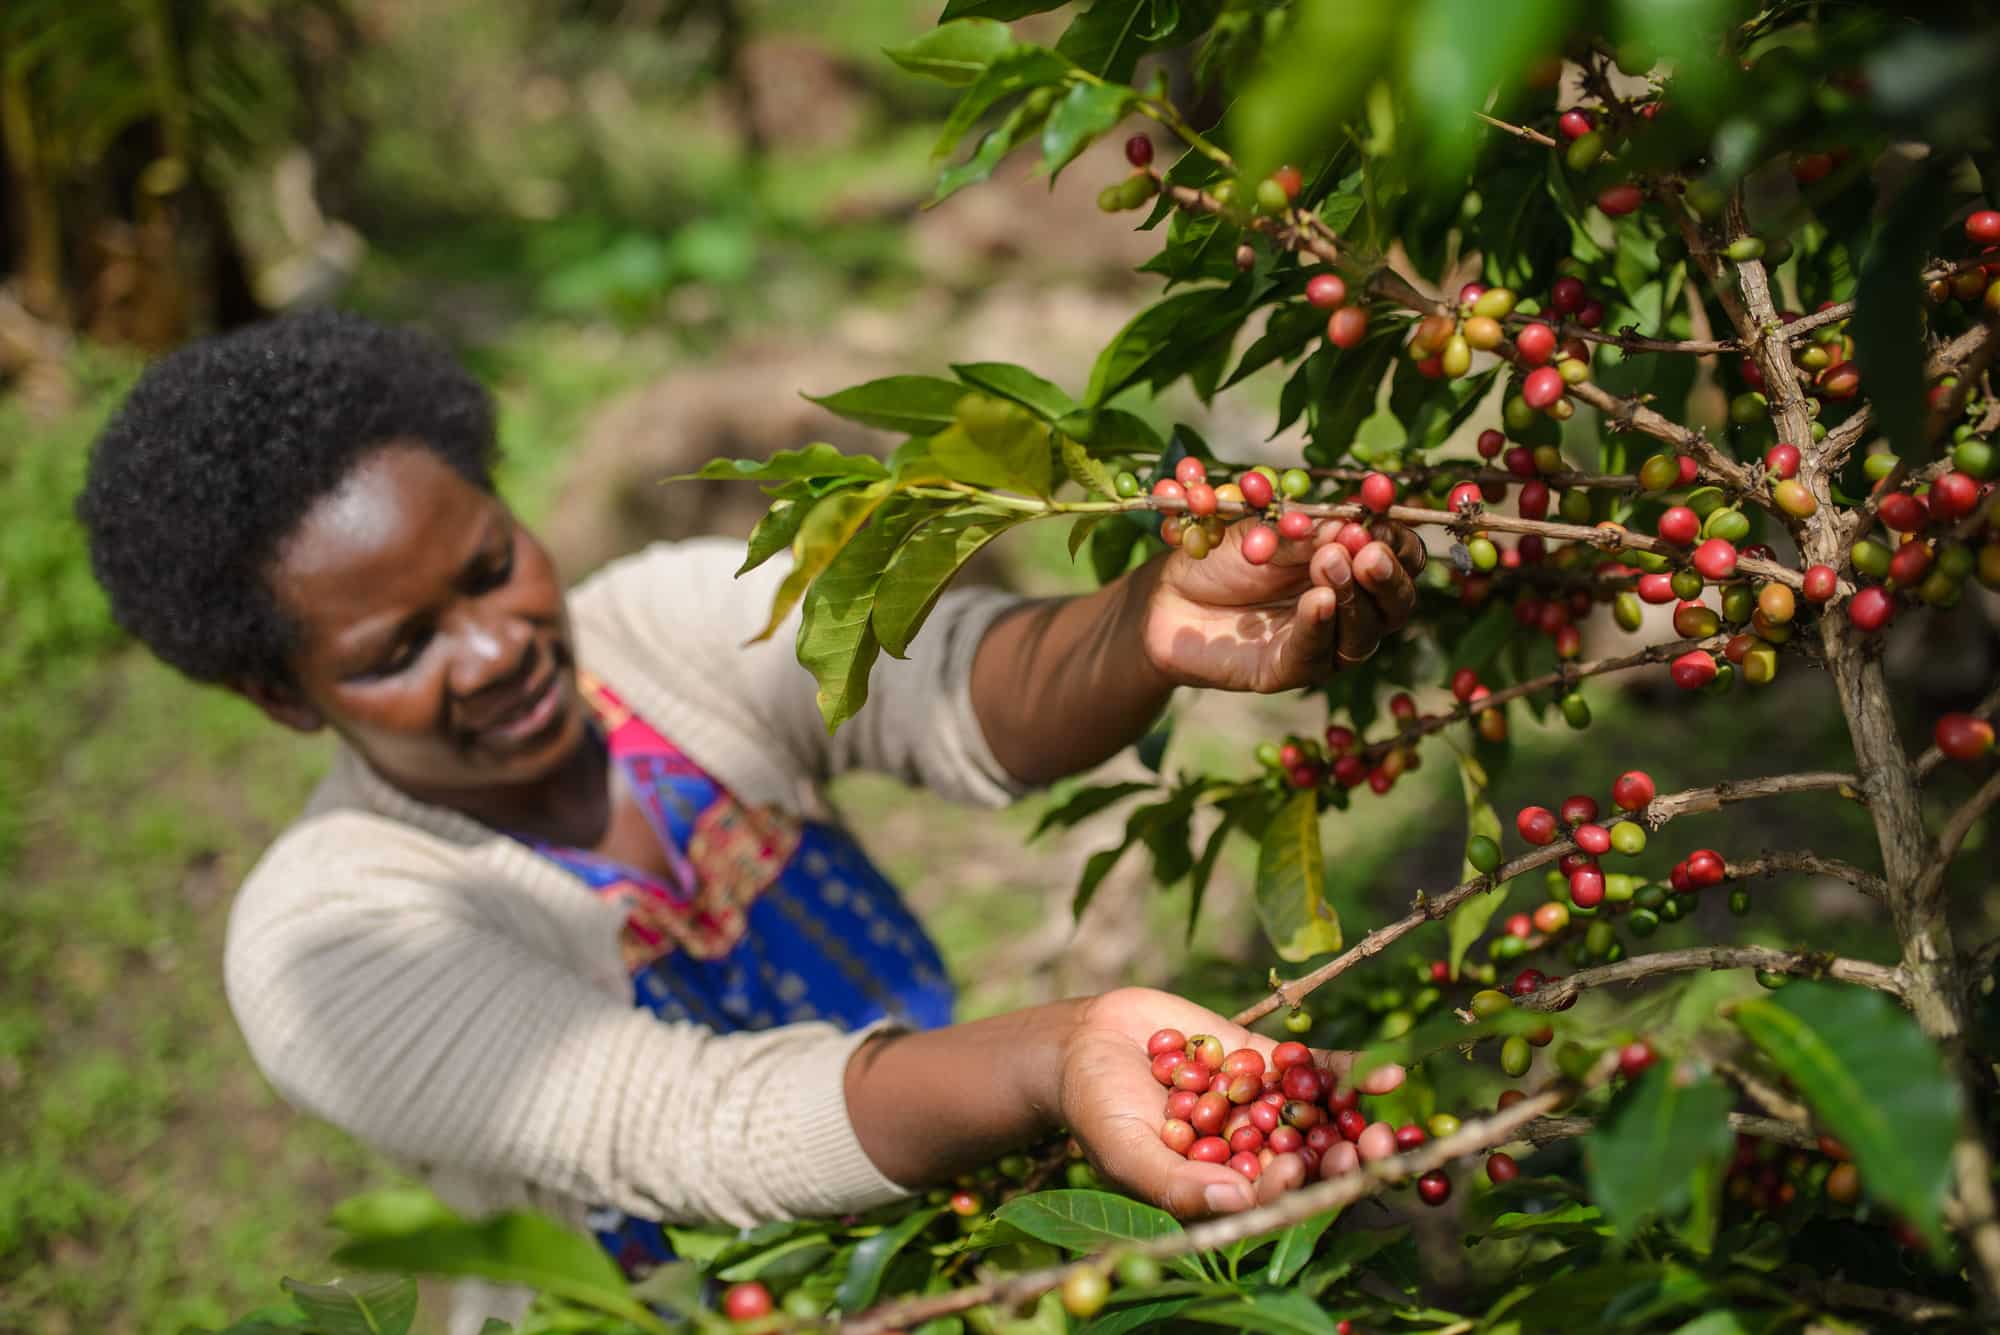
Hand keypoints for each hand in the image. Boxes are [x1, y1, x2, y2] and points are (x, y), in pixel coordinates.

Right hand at [1056, 987, 1404, 1218]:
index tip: (1294, 1173)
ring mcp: (1264, 1107)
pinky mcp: (1269, 1062)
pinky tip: (1387, 1072)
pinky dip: (1352, 1072)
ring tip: (1385, 1116)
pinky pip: (1318, 1071)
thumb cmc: (1096, 1108)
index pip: (1269, 1203)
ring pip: (1323, 1121)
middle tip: (1369, 1149)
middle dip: (1344, 1161)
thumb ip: (1177, 1185)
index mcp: (1222, 1192)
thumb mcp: (1126, 1152)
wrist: (1086, 1042)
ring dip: (1358, 1121)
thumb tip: (1236, 1205)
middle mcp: (1251, 1155)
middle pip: (1309, 1166)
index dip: (1291, 1193)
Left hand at [1141, 518, 1425, 692]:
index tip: (1381, 520)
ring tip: (1329, 563)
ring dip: (1352, 597)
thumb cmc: (1225, 556)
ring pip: (1363, 635)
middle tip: (1367, 552)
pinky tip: (1317, 601)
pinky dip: (1318, 626)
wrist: (1168, 594)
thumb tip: (1359, 522)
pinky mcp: (1287, 671)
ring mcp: (1322, 645)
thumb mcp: (1272, 529)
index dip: (1400, 543)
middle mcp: (1349, 612)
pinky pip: (1314, 655)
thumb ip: (1314, 530)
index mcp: (1354, 568)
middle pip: (1397, 605)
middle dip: (1387, 577)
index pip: (1402, 560)